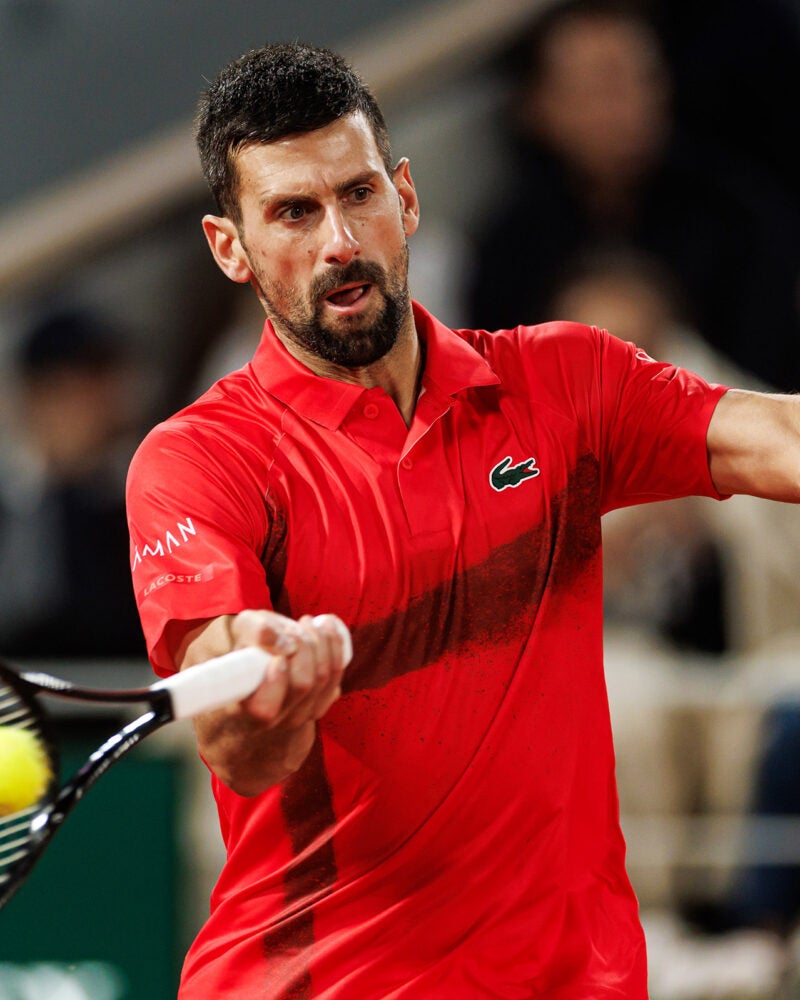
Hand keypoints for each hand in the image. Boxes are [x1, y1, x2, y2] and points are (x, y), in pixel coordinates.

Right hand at [229, 609, 352, 729]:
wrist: (264, 657)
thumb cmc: (249, 644)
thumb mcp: (243, 629)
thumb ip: (256, 631)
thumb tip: (284, 642)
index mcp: (242, 710)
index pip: (262, 710)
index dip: (276, 683)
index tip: (278, 658)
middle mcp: (272, 721)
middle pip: (302, 685)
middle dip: (303, 647)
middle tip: (293, 628)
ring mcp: (299, 717)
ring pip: (323, 678)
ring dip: (319, 642)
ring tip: (306, 623)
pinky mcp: (320, 705)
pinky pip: (336, 675)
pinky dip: (334, 646)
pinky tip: (324, 627)